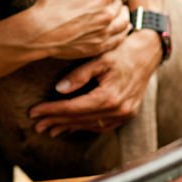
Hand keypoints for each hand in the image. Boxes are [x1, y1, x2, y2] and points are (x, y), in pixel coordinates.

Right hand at [28, 0, 129, 59]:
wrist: (40, 32)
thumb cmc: (49, 3)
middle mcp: (108, 13)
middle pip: (121, 2)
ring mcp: (104, 31)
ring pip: (124, 21)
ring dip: (123, 15)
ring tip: (121, 12)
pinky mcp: (99, 46)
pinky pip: (118, 39)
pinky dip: (121, 32)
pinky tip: (119, 30)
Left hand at [28, 30, 161, 136]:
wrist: (147, 53)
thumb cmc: (121, 51)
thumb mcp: (99, 58)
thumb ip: (79, 74)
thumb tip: (59, 89)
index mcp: (109, 97)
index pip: (73, 108)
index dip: (51, 111)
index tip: (33, 112)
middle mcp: (118, 110)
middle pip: (79, 119)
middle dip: (56, 122)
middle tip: (36, 126)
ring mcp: (124, 115)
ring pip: (90, 125)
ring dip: (69, 128)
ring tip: (49, 130)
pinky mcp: (127, 115)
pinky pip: (101, 125)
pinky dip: (85, 126)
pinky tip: (72, 127)